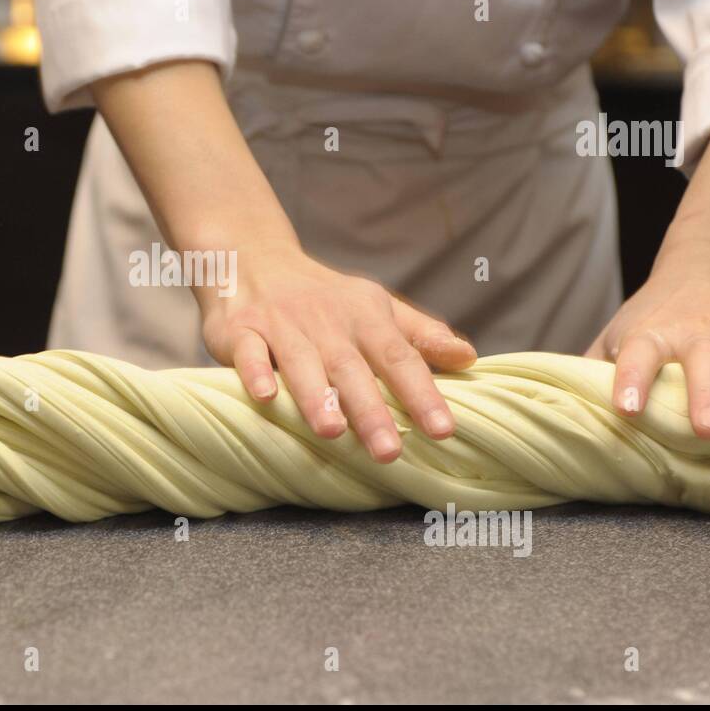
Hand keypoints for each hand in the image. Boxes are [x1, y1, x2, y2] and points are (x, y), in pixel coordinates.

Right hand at [199, 246, 477, 461]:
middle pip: (352, 367)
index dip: (421, 392)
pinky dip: (255, 371)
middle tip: (389, 452)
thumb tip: (468, 357)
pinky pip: (249, 351)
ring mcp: (281, 323)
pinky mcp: (240, 329)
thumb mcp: (375, 307)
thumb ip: (420, 335)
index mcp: (365, 316)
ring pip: (301, 361)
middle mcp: (326, 320)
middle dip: (370, 409)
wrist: (252, 258)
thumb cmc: (324, 298)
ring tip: (332, 431)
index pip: (399, 356)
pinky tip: (265, 395)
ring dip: (316, 395)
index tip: (443, 430)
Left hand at [586, 249, 709, 439]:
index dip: (630, 380)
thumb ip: (590, 369)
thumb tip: (555, 408)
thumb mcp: (616, 333)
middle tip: (705, 431)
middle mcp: (699, 335)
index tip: (625, 408)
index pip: (637, 354)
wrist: (708, 268)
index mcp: (652, 334)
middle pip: (704, 363)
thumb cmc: (653, 316)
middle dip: (706, 396)